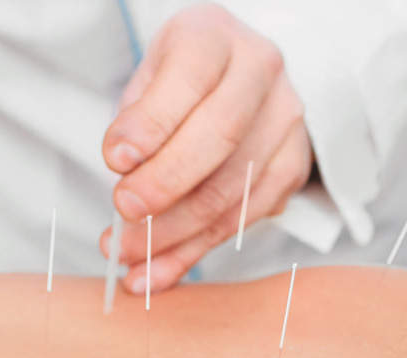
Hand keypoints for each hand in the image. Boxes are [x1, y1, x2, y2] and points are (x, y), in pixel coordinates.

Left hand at [99, 4, 313, 294]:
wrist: (234, 73)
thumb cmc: (180, 78)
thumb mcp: (148, 77)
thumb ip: (136, 118)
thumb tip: (126, 170)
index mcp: (215, 36)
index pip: (189, 79)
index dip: (153, 124)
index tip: (114, 160)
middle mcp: (261, 72)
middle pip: (220, 137)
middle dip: (166, 184)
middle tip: (123, 213)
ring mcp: (286, 120)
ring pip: (234, 188)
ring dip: (176, 233)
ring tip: (127, 256)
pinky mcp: (292, 166)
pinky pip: (245, 218)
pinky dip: (195, 251)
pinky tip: (156, 271)